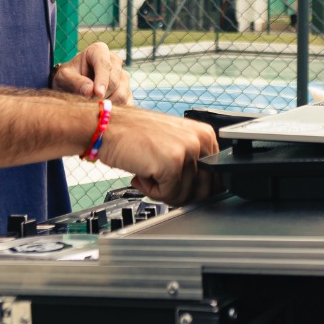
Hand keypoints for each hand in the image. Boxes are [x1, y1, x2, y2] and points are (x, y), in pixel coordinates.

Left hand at [51, 42, 132, 104]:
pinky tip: (102, 111)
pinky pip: (126, 104)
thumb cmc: (67, 78)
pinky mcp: (127, 92)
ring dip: (106, 104)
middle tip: (86, 102)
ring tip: (91, 105)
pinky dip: (115, 111)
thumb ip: (75, 82)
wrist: (71, 86)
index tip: (98, 94)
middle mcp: (114, 61)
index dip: (102, 80)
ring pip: (121, 94)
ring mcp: (123, 77)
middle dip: (101, 95)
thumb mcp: (64, 78)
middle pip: (114, 81)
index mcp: (99, 51)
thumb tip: (90, 91)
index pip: (104, 64)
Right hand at [98, 107, 218, 204]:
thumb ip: (192, 162)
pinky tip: (142, 173)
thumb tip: (205, 191)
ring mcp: (188, 150)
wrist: (107, 127)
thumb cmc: (134, 136)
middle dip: (179, 193)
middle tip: (159, 179)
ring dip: (162, 191)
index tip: (178, 185)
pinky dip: (151, 191)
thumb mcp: (173, 142)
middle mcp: (201, 140)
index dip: (195, 189)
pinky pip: (169, 195)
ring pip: (185, 195)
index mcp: (205, 135)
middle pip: (204, 191)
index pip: (216, 178)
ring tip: (148, 170)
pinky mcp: (172, 162)